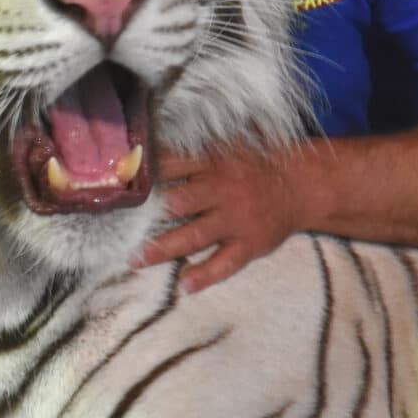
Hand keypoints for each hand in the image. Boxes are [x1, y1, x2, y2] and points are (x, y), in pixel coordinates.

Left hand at [134, 145, 299, 292]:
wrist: (302, 183)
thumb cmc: (257, 161)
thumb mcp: (230, 142)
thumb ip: (197, 140)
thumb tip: (156, 132)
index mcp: (214, 161)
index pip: (172, 166)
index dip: (145, 174)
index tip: (118, 183)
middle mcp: (221, 190)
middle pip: (178, 202)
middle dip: (146, 216)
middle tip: (115, 228)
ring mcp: (235, 219)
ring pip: (194, 236)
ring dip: (163, 249)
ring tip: (134, 260)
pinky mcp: (249, 243)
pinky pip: (225, 263)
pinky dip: (205, 275)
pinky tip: (185, 285)